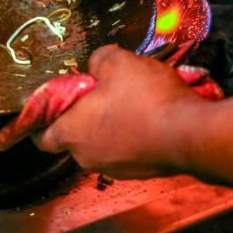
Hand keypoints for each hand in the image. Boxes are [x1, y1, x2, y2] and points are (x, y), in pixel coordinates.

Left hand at [33, 45, 209, 177]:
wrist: (192, 135)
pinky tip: (147, 117)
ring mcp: (114, 168)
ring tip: (127, 102)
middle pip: (72, 138)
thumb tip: (97, 65)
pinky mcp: (140, 172)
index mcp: (71, 132)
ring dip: (108, 127)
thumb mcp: (118, 62)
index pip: (40, 136)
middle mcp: (87, 156)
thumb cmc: (147, 100)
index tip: (51, 107)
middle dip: (81, 118)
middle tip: (96, 96)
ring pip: (101, 144)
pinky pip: (126, 151)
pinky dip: (130, 137)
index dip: (42, 121)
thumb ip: (98, 60)